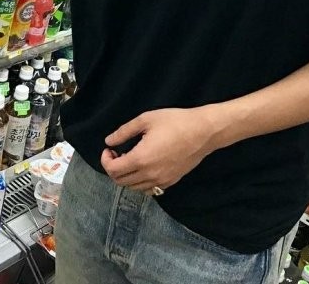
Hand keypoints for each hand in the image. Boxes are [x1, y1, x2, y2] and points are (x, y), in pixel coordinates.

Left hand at [100, 108, 214, 193]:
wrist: (203, 131)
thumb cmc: (175, 122)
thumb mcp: (146, 119)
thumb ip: (124, 132)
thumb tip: (109, 141)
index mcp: (141, 159)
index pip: (113, 170)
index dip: (105, 160)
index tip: (109, 149)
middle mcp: (149, 175)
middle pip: (120, 182)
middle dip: (113, 168)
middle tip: (117, 153)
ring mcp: (161, 181)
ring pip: (134, 188)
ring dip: (126, 176)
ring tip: (130, 158)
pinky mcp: (171, 182)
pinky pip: (148, 189)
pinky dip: (139, 182)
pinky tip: (144, 166)